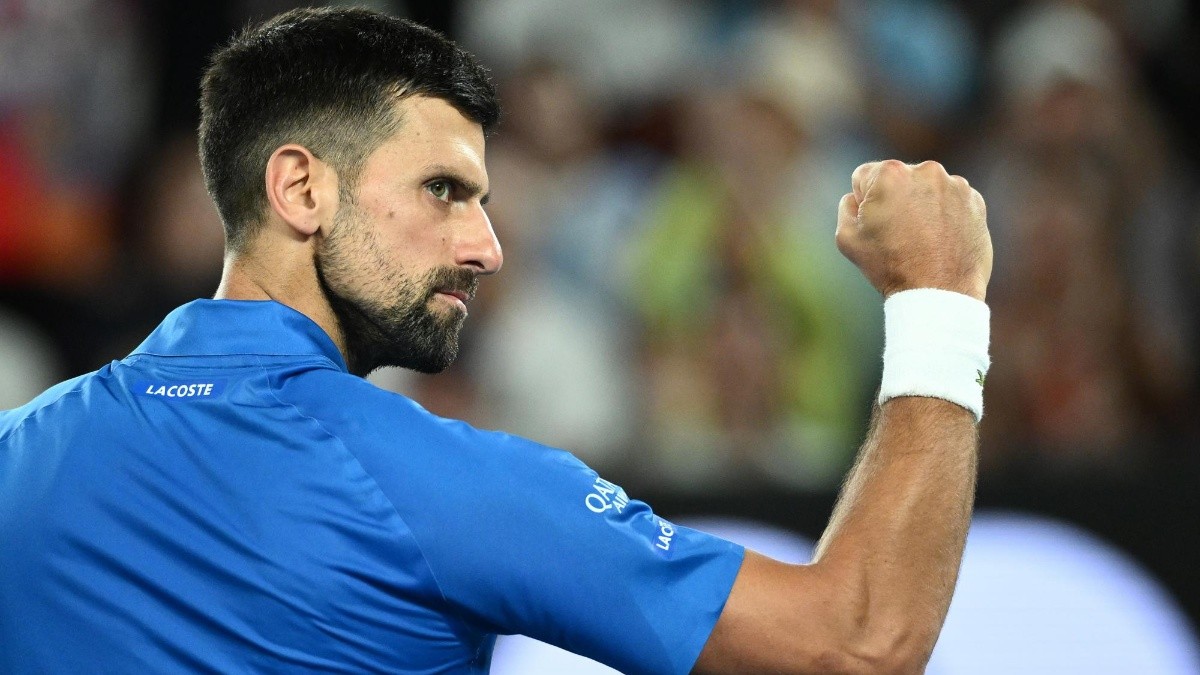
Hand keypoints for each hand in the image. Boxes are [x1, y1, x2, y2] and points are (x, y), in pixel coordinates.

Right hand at [836, 160, 991, 300]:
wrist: (940, 292)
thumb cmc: (890, 267)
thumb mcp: (846, 238)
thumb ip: (846, 207)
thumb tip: (855, 197)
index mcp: (889, 174)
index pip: (864, 177)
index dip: (863, 202)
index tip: (875, 225)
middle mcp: (925, 170)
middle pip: (898, 179)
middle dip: (895, 199)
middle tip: (898, 234)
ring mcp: (954, 184)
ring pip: (926, 189)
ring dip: (921, 205)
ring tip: (922, 240)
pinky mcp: (975, 201)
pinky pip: (951, 201)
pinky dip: (945, 215)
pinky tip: (940, 240)